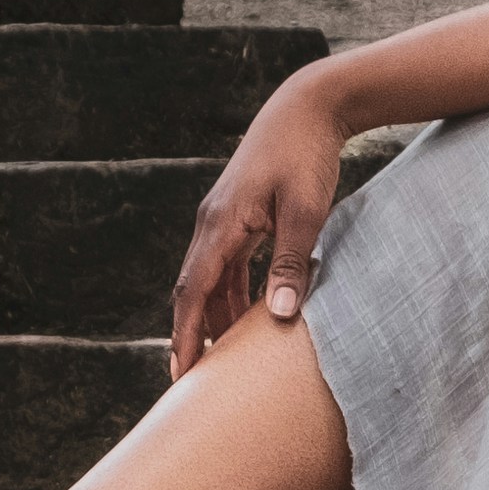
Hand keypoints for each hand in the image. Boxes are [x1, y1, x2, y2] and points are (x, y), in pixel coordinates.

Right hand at [167, 70, 357, 374]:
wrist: (306, 107)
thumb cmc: (307, 155)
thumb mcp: (306, 211)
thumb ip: (290, 263)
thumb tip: (280, 315)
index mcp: (221, 224)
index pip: (192, 292)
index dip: (185, 335)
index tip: (181, 374)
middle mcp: (212, 223)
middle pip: (193, 292)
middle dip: (192, 335)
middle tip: (195, 382)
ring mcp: (223, 220)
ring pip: (211, 281)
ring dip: (215, 318)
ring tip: (224, 361)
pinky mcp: (239, 217)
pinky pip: (227, 267)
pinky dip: (232, 295)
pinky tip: (245, 321)